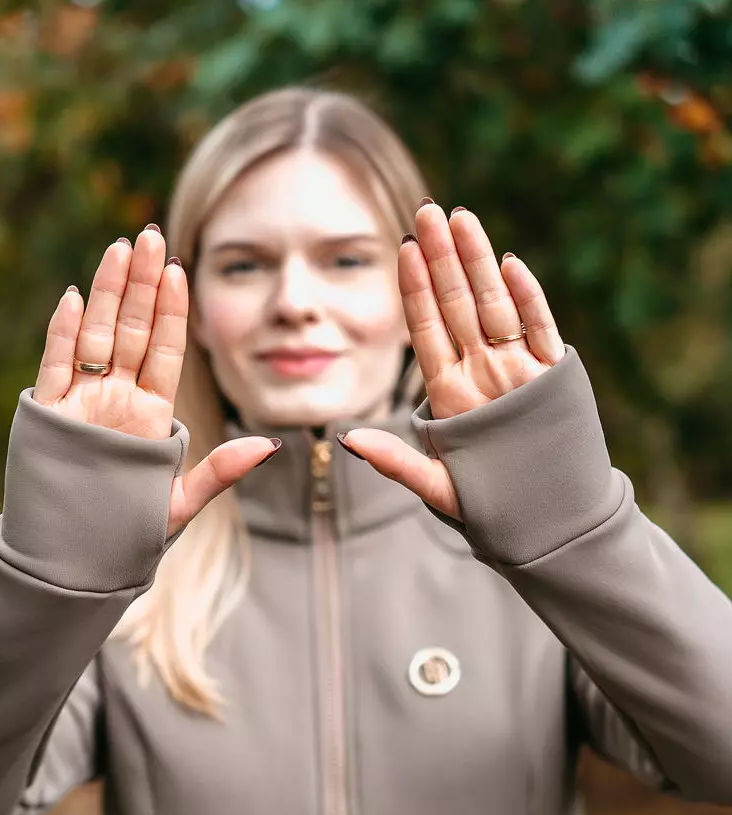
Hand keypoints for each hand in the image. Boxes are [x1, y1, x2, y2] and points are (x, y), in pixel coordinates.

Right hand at [34, 227, 278, 537]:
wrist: (76, 562)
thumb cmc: (129, 537)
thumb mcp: (181, 504)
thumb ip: (220, 471)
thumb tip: (270, 445)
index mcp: (153, 415)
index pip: (167, 351)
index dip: (174, 311)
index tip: (183, 270)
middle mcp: (119, 401)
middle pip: (134, 332)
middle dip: (143, 285)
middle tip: (152, 235)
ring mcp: (84, 404)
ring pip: (97, 337)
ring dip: (108, 294)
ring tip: (121, 249)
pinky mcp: (50, 416)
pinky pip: (57, 367)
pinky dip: (64, 334)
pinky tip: (76, 298)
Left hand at [341, 203, 564, 518]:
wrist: (548, 522)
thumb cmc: (491, 507)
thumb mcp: (437, 486)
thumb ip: (396, 460)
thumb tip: (346, 440)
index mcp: (449, 394)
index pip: (426, 330)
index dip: (414, 290)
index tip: (400, 249)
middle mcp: (481, 374)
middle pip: (458, 305)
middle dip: (442, 258)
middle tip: (426, 209)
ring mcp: (517, 372)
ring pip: (495, 306)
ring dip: (479, 262)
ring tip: (461, 218)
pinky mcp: (552, 378)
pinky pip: (539, 330)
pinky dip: (527, 298)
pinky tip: (509, 263)